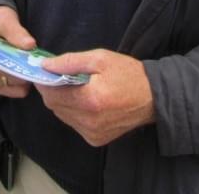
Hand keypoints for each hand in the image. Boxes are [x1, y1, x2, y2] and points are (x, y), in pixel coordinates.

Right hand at [0, 6, 35, 97]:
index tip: (32, 59)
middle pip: (8, 76)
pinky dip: (22, 84)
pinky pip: (13, 91)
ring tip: (32, 64)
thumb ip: (15, 31)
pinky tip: (26, 73)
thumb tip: (29, 45)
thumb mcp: (3, 18)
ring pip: (13, 85)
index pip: (0, 65)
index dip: (18, 63)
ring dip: (25, 77)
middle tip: (37, 61)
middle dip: (24, 69)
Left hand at [36, 49, 154, 146]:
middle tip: (60, 76)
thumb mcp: (100, 58)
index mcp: (89, 99)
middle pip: (54, 106)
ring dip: (62, 102)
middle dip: (52, 91)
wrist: (154, 98)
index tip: (45, 71)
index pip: (51, 94)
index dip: (44, 81)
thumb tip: (45, 65)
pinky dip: (73, 112)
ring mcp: (92, 133)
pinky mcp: (95, 140)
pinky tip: (86, 101)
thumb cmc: (128, 74)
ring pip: (62, 116)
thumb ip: (69, 61)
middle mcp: (88, 121)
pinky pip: (73, 124)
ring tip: (76, 88)